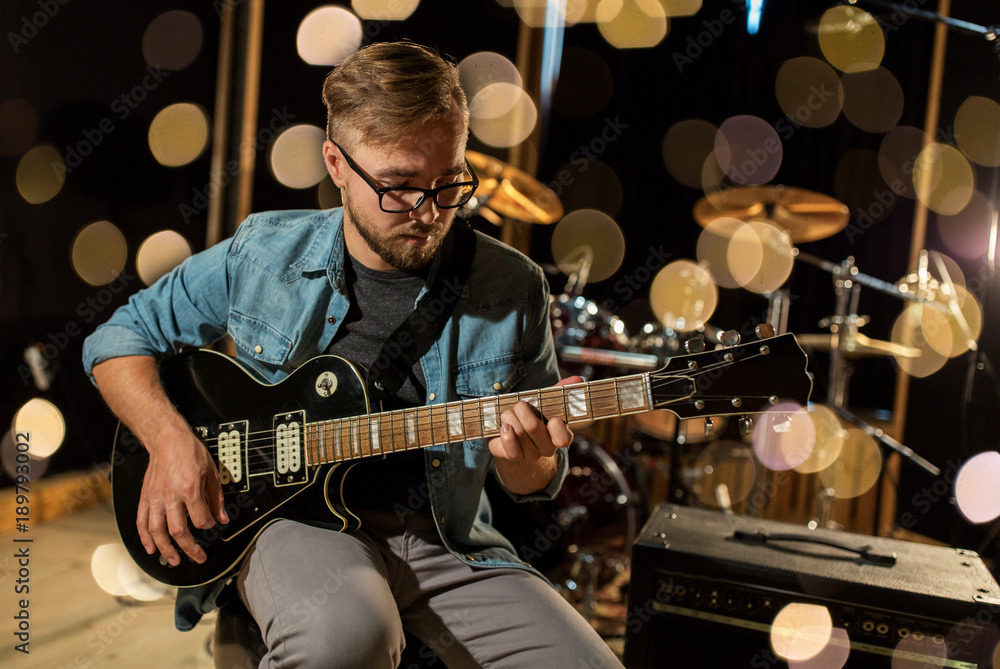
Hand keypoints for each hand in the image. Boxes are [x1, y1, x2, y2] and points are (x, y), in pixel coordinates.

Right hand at [135, 427, 228, 565]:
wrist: (167, 439)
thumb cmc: (189, 452)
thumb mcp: (211, 472)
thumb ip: (216, 498)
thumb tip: (222, 518)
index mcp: (189, 489)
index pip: (200, 519)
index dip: (208, 526)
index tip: (211, 526)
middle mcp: (170, 496)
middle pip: (178, 531)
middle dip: (189, 548)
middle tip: (198, 557)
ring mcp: (155, 498)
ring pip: (158, 531)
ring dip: (166, 549)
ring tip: (174, 560)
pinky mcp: (145, 497)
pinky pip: (142, 522)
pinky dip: (145, 538)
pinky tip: (151, 549)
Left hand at [488, 376, 582, 494]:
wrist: (514, 437)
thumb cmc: (533, 416)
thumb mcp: (546, 403)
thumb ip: (561, 391)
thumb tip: (578, 379)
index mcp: (560, 434)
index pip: (564, 438)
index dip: (558, 428)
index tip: (553, 418)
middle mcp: (546, 447)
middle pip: (533, 427)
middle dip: (522, 410)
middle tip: (519, 404)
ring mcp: (531, 454)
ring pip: (518, 432)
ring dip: (509, 417)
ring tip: (508, 414)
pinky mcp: (514, 456)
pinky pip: (510, 446)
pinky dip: (506, 432)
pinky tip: (504, 426)